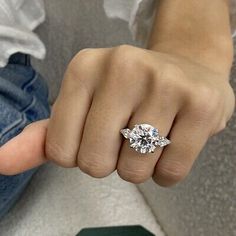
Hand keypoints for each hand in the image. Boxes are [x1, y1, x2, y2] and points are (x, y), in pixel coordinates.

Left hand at [1, 45, 233, 185]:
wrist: (189, 69)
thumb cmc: (133, 91)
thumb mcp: (84, 104)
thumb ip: (44, 135)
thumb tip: (1, 160)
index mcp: (85, 68)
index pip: (60, 149)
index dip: (80, 154)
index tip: (99, 136)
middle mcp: (123, 67)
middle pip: (96, 163)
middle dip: (111, 161)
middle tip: (128, 136)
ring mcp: (165, 83)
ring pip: (134, 171)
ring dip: (140, 165)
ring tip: (153, 134)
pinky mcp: (200, 105)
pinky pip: (170, 172)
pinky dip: (167, 170)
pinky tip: (174, 140)